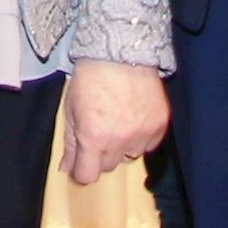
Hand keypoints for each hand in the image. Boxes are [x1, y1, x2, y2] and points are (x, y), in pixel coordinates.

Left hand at [61, 59, 167, 186]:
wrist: (120, 51)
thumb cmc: (90, 78)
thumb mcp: (70, 109)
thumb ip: (69, 143)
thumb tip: (67, 169)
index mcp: (92, 137)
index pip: (87, 176)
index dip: (82, 170)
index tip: (81, 161)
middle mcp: (119, 140)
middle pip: (108, 166)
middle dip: (100, 154)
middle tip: (99, 130)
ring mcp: (142, 133)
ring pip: (130, 156)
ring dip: (123, 145)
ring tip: (118, 120)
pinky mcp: (159, 125)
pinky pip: (149, 145)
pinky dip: (141, 136)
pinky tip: (134, 116)